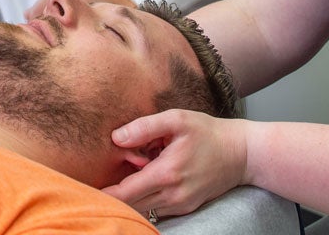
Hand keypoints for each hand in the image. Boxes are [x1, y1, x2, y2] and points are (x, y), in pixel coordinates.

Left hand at [102, 109, 249, 217]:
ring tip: (132, 172)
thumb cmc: (208, 132)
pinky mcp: (186, 208)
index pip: (125, 193)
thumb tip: (116, 138)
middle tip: (105, 175)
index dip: (103, 192)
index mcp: (167, 173)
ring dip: (131, 194)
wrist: (242, 153)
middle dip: (115, 192)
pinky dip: (146, 197)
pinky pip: (156, 208)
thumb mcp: (177, 119)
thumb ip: (145, 127)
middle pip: (130, 204)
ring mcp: (180, 205)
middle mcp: (172, 195)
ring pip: (142, 208)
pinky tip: (149, 178)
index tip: (86, 185)